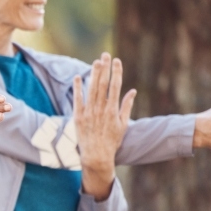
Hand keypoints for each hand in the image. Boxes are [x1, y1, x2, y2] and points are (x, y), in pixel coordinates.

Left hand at [74, 53, 135, 200]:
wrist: (97, 155)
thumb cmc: (112, 140)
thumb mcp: (123, 124)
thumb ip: (127, 106)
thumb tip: (133, 91)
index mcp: (113, 110)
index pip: (115, 86)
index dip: (116, 72)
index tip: (117, 60)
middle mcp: (101, 109)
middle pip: (103, 84)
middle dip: (105, 68)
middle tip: (105, 55)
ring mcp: (89, 112)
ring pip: (92, 89)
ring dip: (94, 74)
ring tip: (96, 62)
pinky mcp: (78, 117)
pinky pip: (77, 99)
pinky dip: (78, 88)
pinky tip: (79, 77)